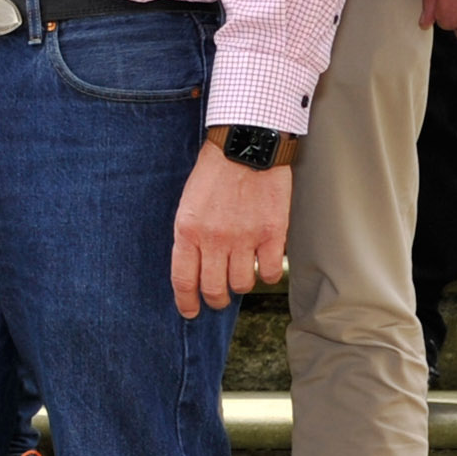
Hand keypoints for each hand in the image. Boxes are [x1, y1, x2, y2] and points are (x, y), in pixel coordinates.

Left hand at [170, 142, 294, 316]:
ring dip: (240, 284)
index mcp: (188, 231)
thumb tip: (195, 267)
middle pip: (214, 290)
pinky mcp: (272, 233)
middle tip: (218, 297)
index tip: (190, 311)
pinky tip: (263, 264)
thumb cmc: (214, 170)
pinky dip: (266, 274)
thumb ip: (190, 235)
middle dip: (215, 299)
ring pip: (241, 285)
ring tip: (240, 273)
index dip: (186, 302)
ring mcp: (244, 238)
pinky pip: (269, 273)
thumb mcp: (189, 202)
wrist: (246, 144)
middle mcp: (214, 239)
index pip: (184, 280)